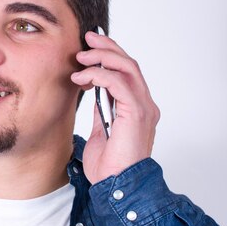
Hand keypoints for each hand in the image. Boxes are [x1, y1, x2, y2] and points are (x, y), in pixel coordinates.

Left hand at [71, 31, 159, 183]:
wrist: (116, 187)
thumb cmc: (109, 166)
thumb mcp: (100, 131)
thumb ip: (101, 110)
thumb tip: (92, 91)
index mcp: (137, 108)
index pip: (127, 73)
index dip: (110, 56)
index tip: (90, 46)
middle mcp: (145, 105)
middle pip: (129, 65)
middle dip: (107, 48)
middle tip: (88, 38)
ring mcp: (144, 108)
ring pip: (127, 68)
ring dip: (102, 58)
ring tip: (81, 57)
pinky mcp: (137, 113)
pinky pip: (119, 83)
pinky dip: (100, 74)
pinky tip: (83, 77)